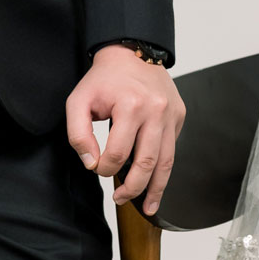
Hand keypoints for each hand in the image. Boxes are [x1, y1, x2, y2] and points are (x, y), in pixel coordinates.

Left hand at [66, 48, 185, 217]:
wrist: (132, 52)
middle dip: (132, 188)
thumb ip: (79, 134)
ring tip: (147, 207)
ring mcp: (171, 115)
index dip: (105, 168)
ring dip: (156, 189)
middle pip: (147, 163)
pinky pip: (172, 149)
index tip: (98, 168)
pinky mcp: (179, 116)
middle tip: (120, 199)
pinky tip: (157, 186)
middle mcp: (156, 111)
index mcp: (131, 106)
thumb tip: (92, 163)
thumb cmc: (104, 78)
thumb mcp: (79, 101)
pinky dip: (165, 171)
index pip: (118, 153)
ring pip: (166, 162)